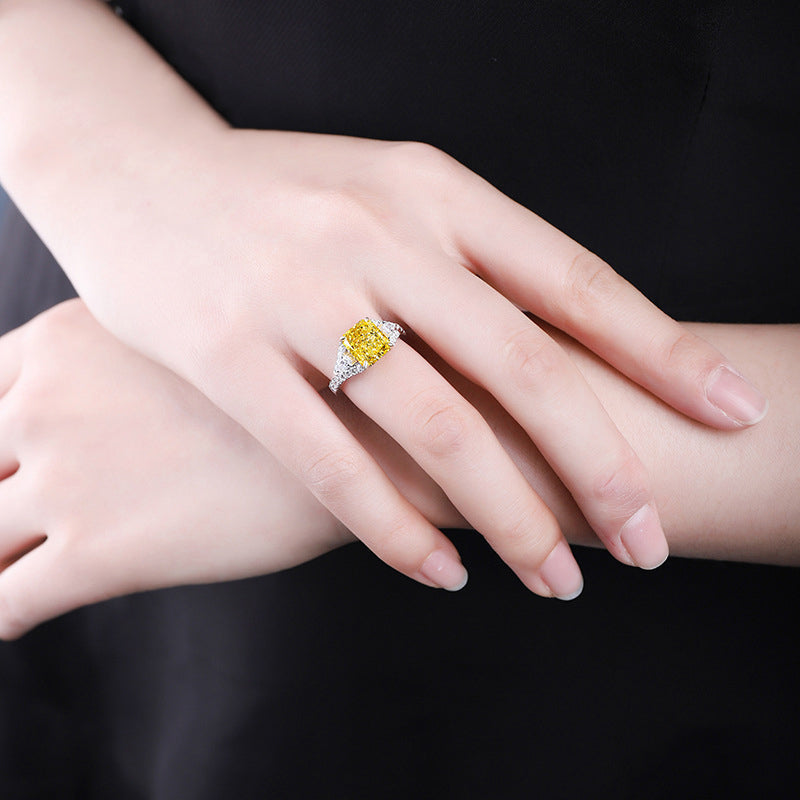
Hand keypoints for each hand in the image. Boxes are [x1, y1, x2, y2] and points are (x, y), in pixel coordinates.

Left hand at [0, 300, 353, 637]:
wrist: (364, 434)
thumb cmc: (292, 384)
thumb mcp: (191, 333)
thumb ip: (129, 349)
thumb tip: (108, 382)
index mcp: (62, 343)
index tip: (8, 458)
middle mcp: (47, 405)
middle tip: (10, 513)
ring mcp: (67, 482)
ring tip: (7, 563)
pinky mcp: (100, 555)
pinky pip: (5, 602)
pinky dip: (1, 611)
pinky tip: (18, 613)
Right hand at [64, 129, 766, 598]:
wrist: (137, 177)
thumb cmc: (280, 196)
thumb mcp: (386, 191)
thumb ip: (467, 258)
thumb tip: (565, 345)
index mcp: (432, 190)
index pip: (574, 279)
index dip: (661, 353)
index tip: (729, 413)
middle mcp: (377, 237)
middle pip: (524, 368)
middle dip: (602, 466)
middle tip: (650, 542)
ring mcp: (299, 296)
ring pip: (436, 431)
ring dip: (512, 518)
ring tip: (558, 581)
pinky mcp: (227, 356)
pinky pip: (330, 464)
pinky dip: (396, 529)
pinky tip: (443, 572)